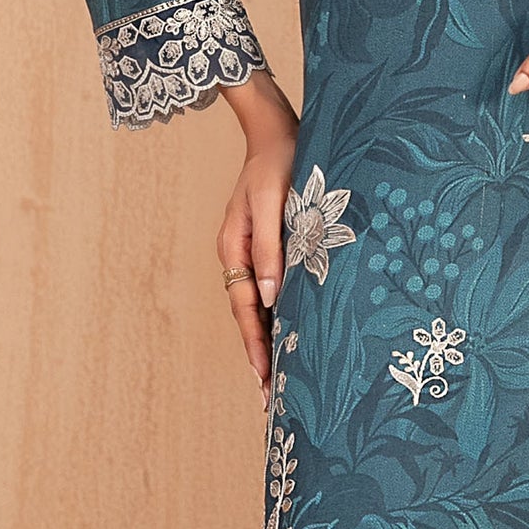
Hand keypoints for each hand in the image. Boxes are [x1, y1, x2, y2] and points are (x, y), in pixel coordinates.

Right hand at [217, 71, 299, 405]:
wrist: (278, 130)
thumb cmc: (280, 163)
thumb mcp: (273, 204)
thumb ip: (271, 249)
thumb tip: (270, 297)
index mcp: (234, 249)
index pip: (245, 310)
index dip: (256, 346)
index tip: (264, 380)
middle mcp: (239, 256)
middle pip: (249, 316)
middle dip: (260, 355)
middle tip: (270, 398)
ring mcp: (253, 252)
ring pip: (260, 306)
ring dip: (270, 339)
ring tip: (281, 378)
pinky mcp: (270, 246)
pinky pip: (272, 288)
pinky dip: (280, 314)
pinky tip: (294, 332)